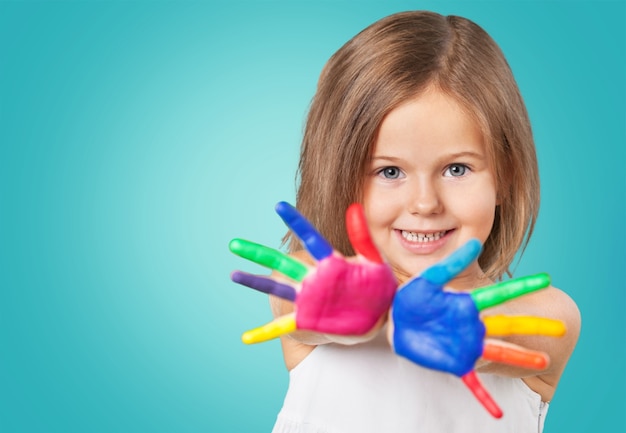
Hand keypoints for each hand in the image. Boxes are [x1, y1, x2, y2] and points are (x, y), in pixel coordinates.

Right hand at [229, 201, 396, 343]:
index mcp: (330, 264)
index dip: (296, 222)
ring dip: (254, 282)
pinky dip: (264, 333)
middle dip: (258, 254)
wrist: (374, 321)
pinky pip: (281, 327)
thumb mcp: (375, 263)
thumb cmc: (376, 290)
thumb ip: (363, 238)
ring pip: (275, 288)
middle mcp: (312, 279)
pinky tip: (246, 338)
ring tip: (233, 274)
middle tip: (235, 244)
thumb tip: (353, 208)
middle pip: (281, 262)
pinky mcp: (305, 319)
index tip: (279, 206)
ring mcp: (306, 299)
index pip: (311, 238)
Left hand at [389, 239, 565, 417]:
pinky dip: (484, 398)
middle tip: (561, 328)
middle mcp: (474, 325)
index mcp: (468, 304)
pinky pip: (472, 383)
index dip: (522, 286)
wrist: (399, 321)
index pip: (499, 293)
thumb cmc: (415, 299)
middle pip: (508, 325)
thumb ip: (451, 264)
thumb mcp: (430, 279)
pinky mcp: (456, 363)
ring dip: (521, 358)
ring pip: (499, 352)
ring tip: (543, 361)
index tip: (545, 279)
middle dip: (533, 326)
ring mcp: (468, 345)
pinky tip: (497, 413)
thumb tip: (474, 243)